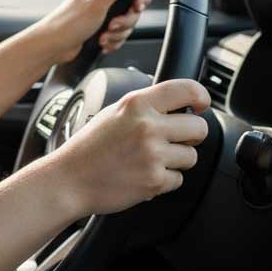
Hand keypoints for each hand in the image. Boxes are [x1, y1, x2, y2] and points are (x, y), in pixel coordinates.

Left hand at [30, 0, 153, 65]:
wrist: (54, 46)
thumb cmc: (69, 22)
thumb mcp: (97, 4)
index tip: (138, 5)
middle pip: (132, 2)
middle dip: (127, 19)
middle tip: (113, 25)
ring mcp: (103, 9)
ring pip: (127, 20)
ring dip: (118, 33)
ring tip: (104, 36)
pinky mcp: (102, 25)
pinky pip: (119, 32)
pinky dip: (113, 40)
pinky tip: (102, 42)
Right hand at [50, 79, 210, 216]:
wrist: (69, 179)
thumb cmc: (89, 147)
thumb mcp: (114, 112)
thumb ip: (145, 106)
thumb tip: (178, 104)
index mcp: (137, 103)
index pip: (187, 90)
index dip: (202, 96)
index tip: (202, 104)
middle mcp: (147, 126)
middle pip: (199, 127)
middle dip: (192, 135)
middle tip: (175, 139)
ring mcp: (152, 154)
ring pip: (191, 156)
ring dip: (177, 160)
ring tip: (151, 159)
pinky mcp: (154, 180)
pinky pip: (178, 179)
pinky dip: (164, 180)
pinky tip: (144, 174)